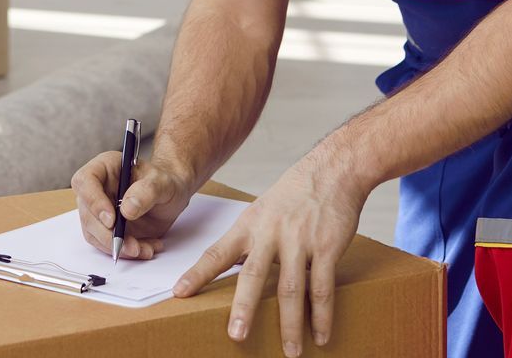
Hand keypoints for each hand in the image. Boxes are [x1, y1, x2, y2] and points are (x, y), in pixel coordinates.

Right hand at [70, 150, 194, 260]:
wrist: (171, 197)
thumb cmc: (164, 183)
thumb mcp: (162, 183)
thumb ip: (147, 191)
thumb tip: (127, 209)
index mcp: (105, 167)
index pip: (85, 181)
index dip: (94, 201)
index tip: (112, 220)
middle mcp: (96, 189)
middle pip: (87, 213)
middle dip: (108, 235)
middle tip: (131, 246)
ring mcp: (98, 210)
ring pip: (94, 233)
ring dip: (117, 247)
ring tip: (144, 249)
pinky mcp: (105, 229)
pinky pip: (106, 245)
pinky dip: (125, 252)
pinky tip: (145, 248)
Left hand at [173, 148, 366, 355]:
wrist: (332, 171)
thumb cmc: (293, 195)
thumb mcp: (262, 211)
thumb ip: (248, 241)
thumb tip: (231, 269)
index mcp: (250, 225)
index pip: (218, 252)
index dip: (198, 273)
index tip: (179, 292)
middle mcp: (271, 234)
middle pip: (254, 275)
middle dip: (243, 307)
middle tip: (236, 335)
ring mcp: (300, 241)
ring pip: (291, 288)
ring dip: (290, 324)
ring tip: (290, 352)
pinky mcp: (327, 247)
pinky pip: (323, 287)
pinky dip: (322, 315)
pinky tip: (320, 335)